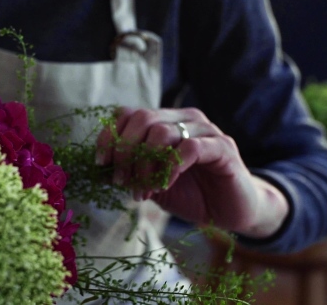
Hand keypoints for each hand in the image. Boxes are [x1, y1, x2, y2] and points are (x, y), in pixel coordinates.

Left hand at [95, 107, 288, 237]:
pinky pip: (190, 148)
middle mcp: (184, 118)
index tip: (101, 163)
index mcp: (164, 121)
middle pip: (142, 119)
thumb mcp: (150, 182)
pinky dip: (170, 168)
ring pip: (162, 132)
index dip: (109, 136)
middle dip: (125, 152)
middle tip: (123, 181)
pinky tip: (165, 186)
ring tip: (144, 190)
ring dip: (145, 164)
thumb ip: (129, 170)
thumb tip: (98, 168)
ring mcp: (205, 130)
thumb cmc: (189, 194)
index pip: (128, 113)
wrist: (229, 212)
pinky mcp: (223, 147)